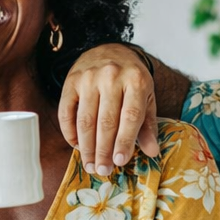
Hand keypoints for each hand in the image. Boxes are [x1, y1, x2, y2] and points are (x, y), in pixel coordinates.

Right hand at [58, 43, 160, 175]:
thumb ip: (148, 125)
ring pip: (85, 120)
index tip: (119, 161)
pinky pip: (67, 112)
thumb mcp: (146, 97)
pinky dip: (70, 132)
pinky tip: (76, 146)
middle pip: (106, 121)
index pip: (130, 116)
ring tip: (90, 164)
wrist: (109, 49)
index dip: (124, 141)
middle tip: (102, 170)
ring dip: (86, 147)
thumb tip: (152, 152)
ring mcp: (88, 78)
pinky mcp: (71, 81)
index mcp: (136, 81)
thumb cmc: (131, 79)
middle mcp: (111, 77)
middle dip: (103, 150)